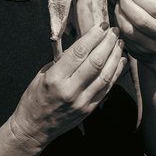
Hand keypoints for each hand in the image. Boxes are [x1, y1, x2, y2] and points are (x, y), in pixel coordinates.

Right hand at [9, 24, 125, 148]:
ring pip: (105, 75)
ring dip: (115, 57)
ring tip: (119, 43)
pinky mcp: (89, 109)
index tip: (101, 26)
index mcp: (55, 78)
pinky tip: (120, 61)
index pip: (79, 52)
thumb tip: (83, 43)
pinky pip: (107, 88)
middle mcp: (70, 90)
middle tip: (114, 31)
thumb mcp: (43, 74)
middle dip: (107, 43)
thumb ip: (63, 60)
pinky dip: (116, 73)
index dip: (93, 37)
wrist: (34, 128)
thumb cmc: (35, 98)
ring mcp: (82, 102)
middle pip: (96, 62)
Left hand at [113, 0, 155, 67]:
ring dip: (119, 13)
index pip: (155, 7)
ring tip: (118, 3)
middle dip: (127, 4)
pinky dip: (117, 23)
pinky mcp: (140, 54)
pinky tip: (117, 15)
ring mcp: (154, 49)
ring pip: (129, 29)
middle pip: (141, 19)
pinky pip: (123, 36)